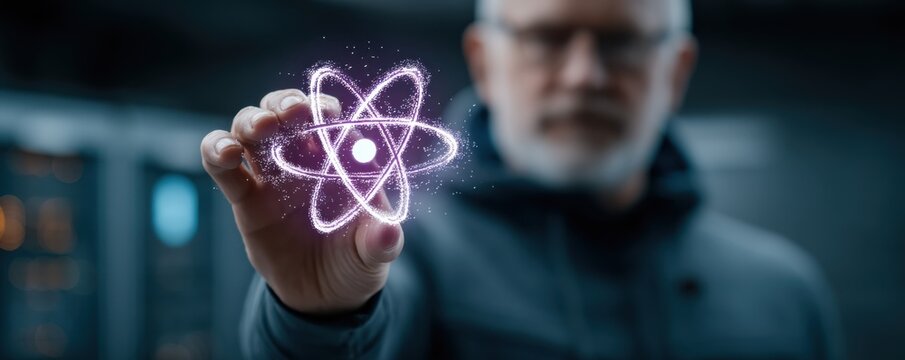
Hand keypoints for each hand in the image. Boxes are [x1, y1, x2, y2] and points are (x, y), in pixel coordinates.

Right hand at [200, 89, 403, 313]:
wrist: (324, 295)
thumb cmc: (356, 260)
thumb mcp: (374, 254)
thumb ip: (380, 242)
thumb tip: (389, 233)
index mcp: (340, 158)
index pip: (331, 119)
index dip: (326, 110)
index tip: (327, 115)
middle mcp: (304, 156)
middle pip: (286, 110)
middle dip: (286, 103)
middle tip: (292, 113)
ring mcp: (271, 173)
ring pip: (250, 127)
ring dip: (252, 119)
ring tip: (261, 128)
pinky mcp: (245, 196)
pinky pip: (223, 166)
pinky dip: (216, 150)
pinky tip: (225, 153)